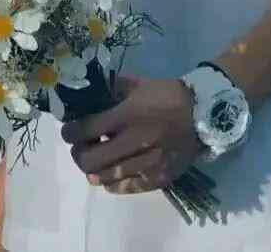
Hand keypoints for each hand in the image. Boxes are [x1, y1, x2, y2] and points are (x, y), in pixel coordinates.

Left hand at [60, 75, 205, 193]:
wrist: (203, 113)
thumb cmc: (167, 95)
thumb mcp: (138, 84)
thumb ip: (112, 88)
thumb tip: (90, 91)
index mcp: (128, 115)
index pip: (87, 129)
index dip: (70, 132)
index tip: (67, 131)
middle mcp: (135, 141)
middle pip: (92, 158)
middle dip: (78, 153)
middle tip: (78, 147)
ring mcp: (147, 162)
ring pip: (106, 176)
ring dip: (93, 169)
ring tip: (92, 162)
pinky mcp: (159, 177)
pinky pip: (127, 187)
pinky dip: (113, 184)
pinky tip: (109, 176)